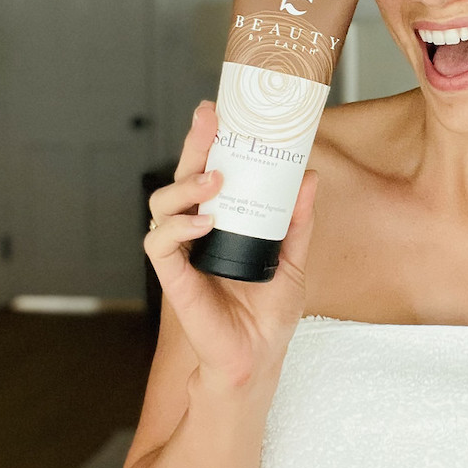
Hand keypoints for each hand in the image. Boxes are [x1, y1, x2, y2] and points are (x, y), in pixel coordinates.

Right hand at [143, 100, 318, 388]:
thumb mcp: (292, 257)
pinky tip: (203, 221)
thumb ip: (297, 219)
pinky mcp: (172, 277)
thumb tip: (308, 176)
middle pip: (184, 176)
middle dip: (194, 143)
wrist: (258, 355)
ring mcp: (182, 252)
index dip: (211, 141)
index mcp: (222, 220)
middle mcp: (196, 230)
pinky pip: (159, 243)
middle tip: (210, 117)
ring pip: (162, 203)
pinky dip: (177, 227)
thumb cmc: (268, 311)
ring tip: (215, 179)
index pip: (211, 171)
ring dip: (186, 184)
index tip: (223, 111)